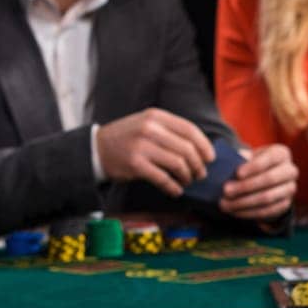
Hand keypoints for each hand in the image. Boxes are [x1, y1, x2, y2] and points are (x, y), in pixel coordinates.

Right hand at [95, 108, 215, 196]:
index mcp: (156, 117)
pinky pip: (163, 178)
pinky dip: (173, 187)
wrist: (97, 148)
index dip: (204, 146)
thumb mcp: (148, 124)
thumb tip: (201, 149)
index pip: (190, 130)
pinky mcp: (135, 164)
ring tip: (187, 181)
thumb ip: (170, 131)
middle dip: (198, 165)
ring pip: (178, 163)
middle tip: (200, 174)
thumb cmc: (128, 138)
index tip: (210, 158)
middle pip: (187, 149)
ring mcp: (142, 146)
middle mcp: (150, 129)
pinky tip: (175, 190)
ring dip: (187, 176)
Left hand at [219, 143, 298, 221]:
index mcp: (282, 154)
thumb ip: (242, 157)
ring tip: (226, 204)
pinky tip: (234, 211)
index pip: (271, 158)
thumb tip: (237, 160)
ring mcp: (290, 189)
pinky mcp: (285, 204)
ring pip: (268, 197)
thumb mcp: (249, 157)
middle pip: (270, 179)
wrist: (265, 180)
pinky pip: (267, 211)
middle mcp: (290, 171)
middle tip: (226, 191)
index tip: (237, 173)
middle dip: (246, 186)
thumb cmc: (253, 165)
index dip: (254, 166)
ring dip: (244, 202)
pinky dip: (249, 212)